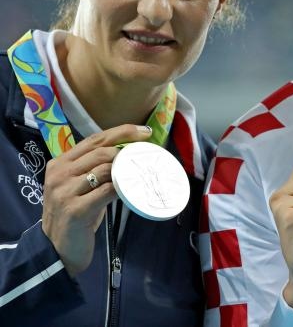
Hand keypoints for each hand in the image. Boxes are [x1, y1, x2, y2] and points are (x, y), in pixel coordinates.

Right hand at [41, 124, 152, 276]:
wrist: (59, 248)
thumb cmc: (76, 214)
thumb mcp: (81, 186)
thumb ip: (96, 168)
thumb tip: (130, 153)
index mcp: (60, 163)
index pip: (94, 139)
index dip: (121, 132)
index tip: (145, 131)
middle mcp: (59, 174)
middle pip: (101, 151)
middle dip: (128, 150)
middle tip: (147, 154)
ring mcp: (64, 191)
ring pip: (104, 169)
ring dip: (126, 169)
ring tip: (141, 173)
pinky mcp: (75, 209)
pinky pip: (106, 191)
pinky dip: (122, 188)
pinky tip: (132, 189)